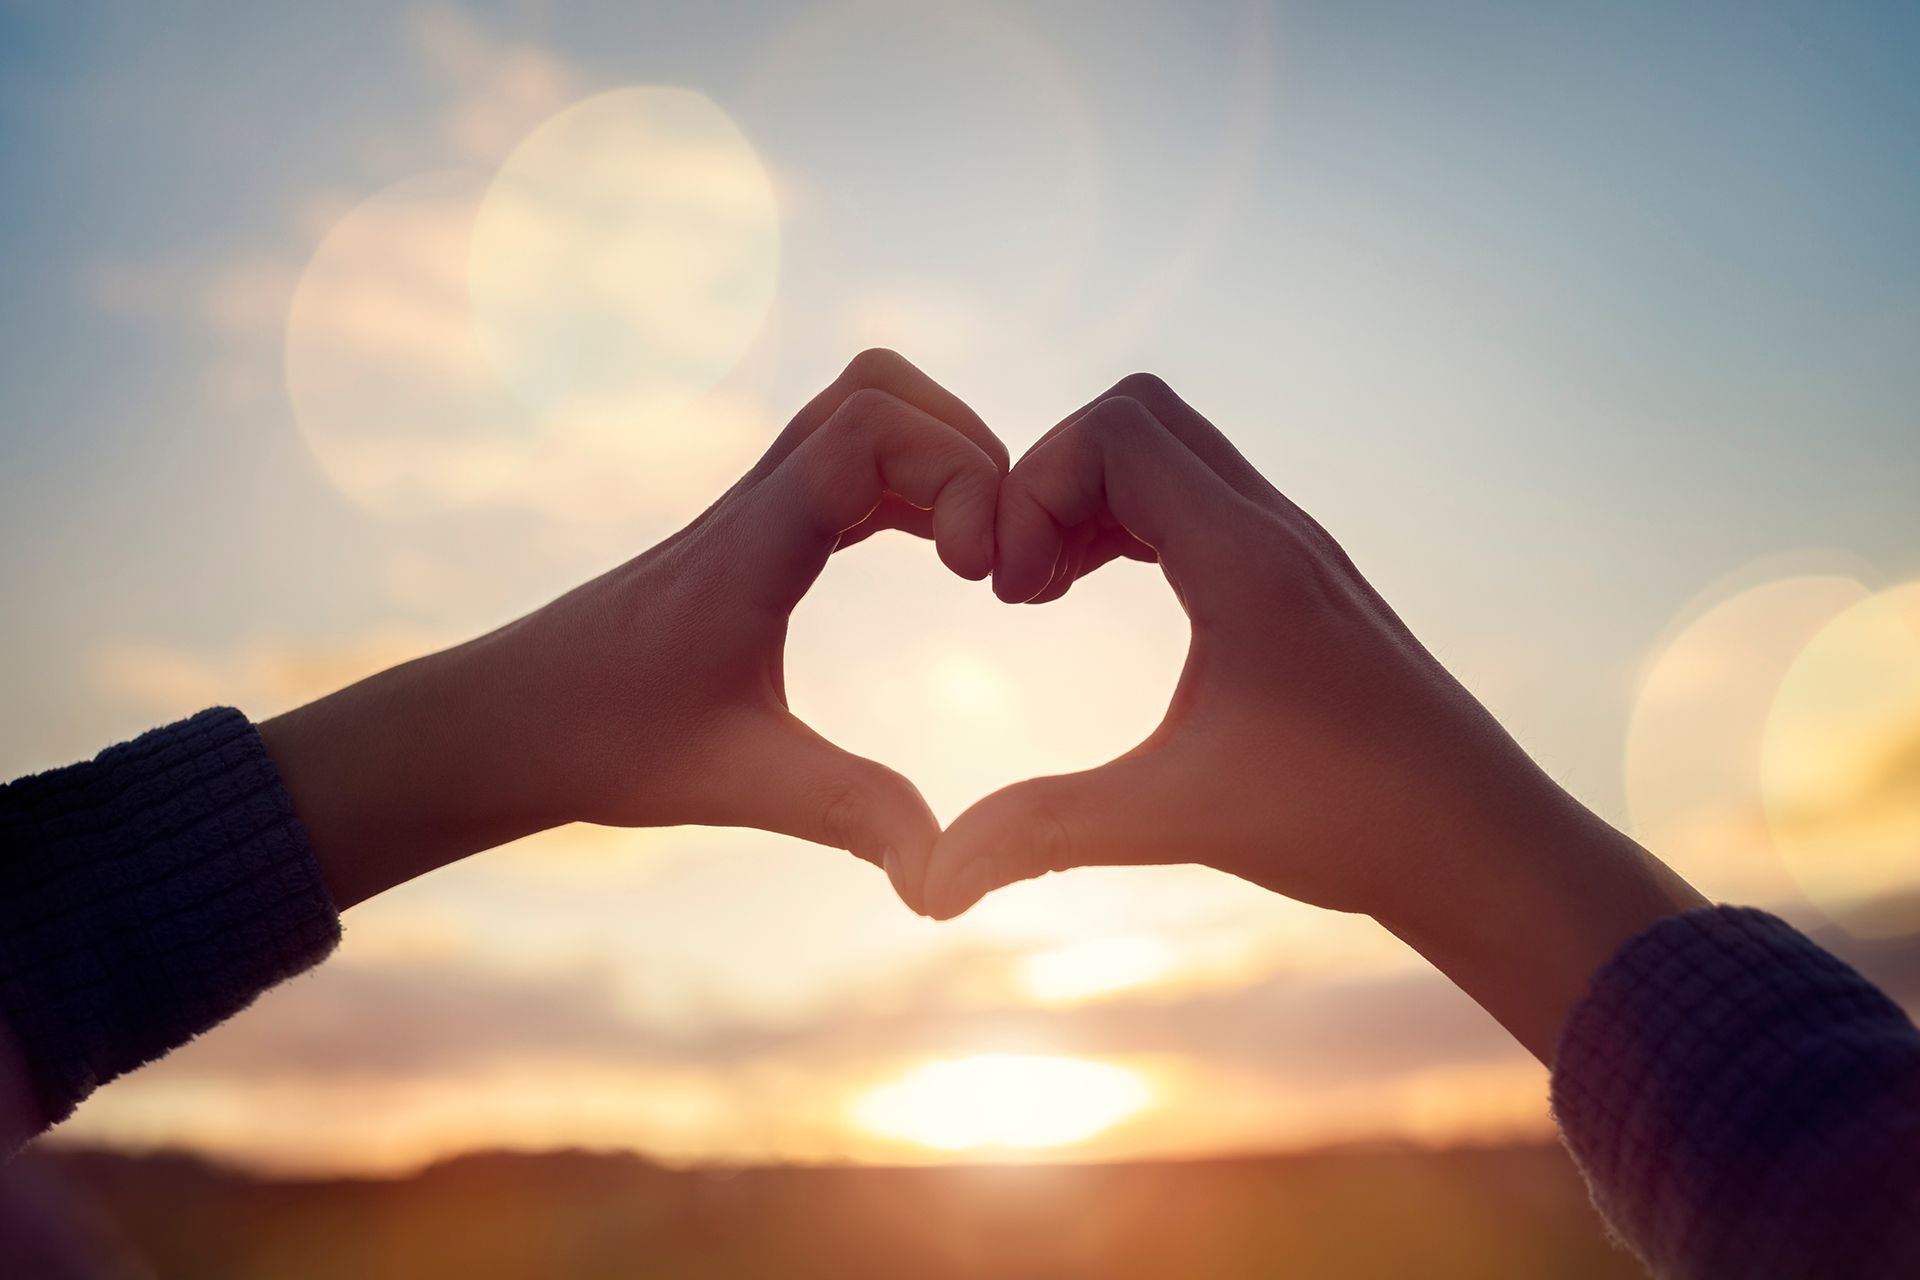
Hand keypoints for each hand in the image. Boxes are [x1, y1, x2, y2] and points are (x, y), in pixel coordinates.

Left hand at [263, 349, 1006, 909]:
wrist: (509, 720)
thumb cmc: (603, 742)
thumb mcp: (733, 782)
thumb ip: (845, 813)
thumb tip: (944, 878)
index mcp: (751, 545)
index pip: (868, 429)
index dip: (953, 472)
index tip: (980, 573)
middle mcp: (757, 503)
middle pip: (879, 391)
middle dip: (967, 450)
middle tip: (999, 555)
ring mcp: (758, 508)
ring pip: (866, 412)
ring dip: (945, 460)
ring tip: (984, 557)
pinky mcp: (761, 530)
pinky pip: (855, 463)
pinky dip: (917, 487)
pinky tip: (944, 557)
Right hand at [906, 374, 1701, 1058]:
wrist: (1483, 846)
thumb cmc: (1349, 822)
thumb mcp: (1178, 819)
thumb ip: (1043, 830)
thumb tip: (929, 882)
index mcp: (1245, 559)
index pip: (1116, 428)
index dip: (1033, 484)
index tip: (1008, 592)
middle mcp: (1276, 531)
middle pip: (1142, 415)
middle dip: (1055, 477)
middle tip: (1021, 582)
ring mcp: (1297, 552)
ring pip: (1175, 456)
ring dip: (1095, 500)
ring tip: (1045, 592)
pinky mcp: (1304, 586)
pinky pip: (1202, 503)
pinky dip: (1136, 525)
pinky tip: (1103, 600)